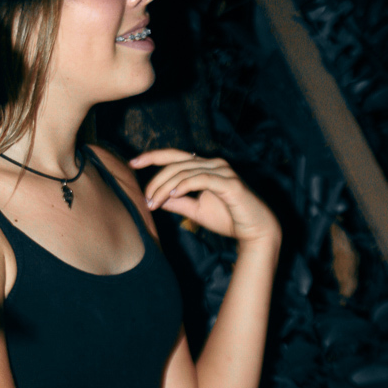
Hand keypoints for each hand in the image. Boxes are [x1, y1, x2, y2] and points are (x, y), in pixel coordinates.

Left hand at [130, 149, 280, 247]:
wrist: (254, 231)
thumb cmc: (228, 218)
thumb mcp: (195, 210)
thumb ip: (177, 202)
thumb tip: (155, 198)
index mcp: (204, 167)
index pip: (174, 156)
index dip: (152, 156)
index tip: (132, 163)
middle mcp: (213, 164)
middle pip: (176, 162)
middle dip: (156, 179)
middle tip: (145, 198)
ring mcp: (222, 171)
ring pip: (185, 171)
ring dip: (165, 187)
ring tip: (153, 203)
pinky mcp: (229, 183)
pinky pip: (201, 179)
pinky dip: (183, 185)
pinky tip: (171, 195)